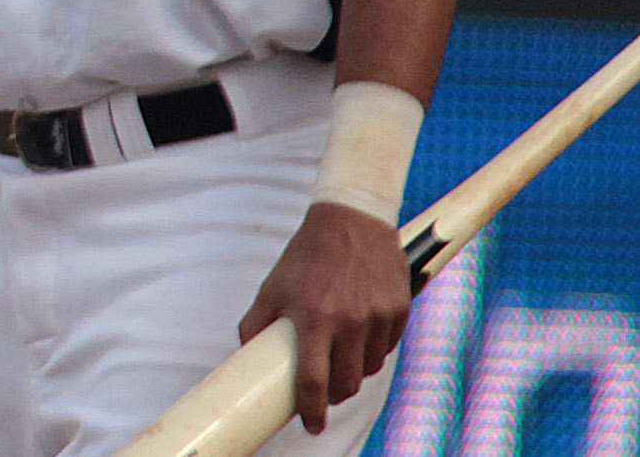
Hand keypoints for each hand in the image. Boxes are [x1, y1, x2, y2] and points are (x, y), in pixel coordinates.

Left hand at [237, 202, 413, 434]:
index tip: (312, 425)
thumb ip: (257, 324)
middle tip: (324, 392)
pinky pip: (387, 347)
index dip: (312, 410)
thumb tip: (245, 356)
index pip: (313, 380)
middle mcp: (349, 319)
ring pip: (369, 368)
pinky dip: (373, 351)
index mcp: (313, 316)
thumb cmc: (306, 255)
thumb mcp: (273, 286)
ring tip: (339, 358)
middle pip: (347, 383)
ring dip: (354, 372)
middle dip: (334, 395)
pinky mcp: (399, 309)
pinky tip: (359, 337)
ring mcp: (378, 315)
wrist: (350, 219)